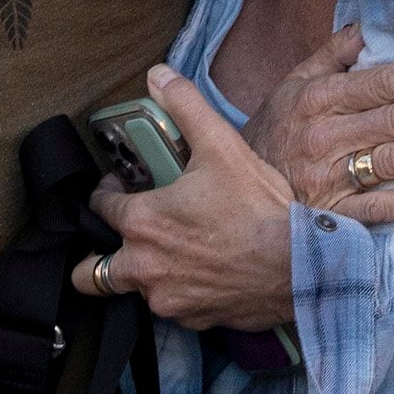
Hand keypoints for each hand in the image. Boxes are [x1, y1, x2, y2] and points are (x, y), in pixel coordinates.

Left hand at [71, 69, 297, 331]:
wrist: (302, 265)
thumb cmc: (259, 208)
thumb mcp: (222, 146)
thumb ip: (186, 107)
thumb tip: (158, 74)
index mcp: (142, 222)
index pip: (100, 208)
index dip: (106, 192)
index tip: (120, 185)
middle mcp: (144, 267)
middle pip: (90, 274)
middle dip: (95, 257)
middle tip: (120, 237)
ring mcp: (167, 299)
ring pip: (134, 290)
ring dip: (143, 273)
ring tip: (168, 252)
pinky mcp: (193, 319)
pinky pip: (172, 308)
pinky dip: (180, 292)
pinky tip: (202, 273)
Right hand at [240, 26, 393, 219]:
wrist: (234, 195)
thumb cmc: (271, 135)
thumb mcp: (290, 87)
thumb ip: (328, 56)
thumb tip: (365, 27)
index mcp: (319, 98)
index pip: (386, 82)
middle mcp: (325, 135)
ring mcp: (329, 178)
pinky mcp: (332, 215)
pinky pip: (378, 208)